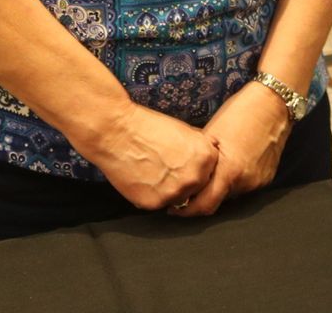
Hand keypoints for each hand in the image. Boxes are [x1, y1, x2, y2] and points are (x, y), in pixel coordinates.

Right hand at [81, 102, 219, 210]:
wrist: (117, 132)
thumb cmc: (149, 126)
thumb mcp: (185, 130)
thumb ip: (201, 146)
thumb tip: (214, 151)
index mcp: (206, 158)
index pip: (212, 172)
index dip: (198, 168)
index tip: (184, 162)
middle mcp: (194, 178)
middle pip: (197, 188)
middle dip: (186, 181)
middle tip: (167, 168)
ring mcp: (174, 193)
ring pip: (178, 199)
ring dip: (170, 190)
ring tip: (153, 172)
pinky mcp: (153, 203)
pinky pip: (158, 203)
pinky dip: (152, 194)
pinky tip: (142, 178)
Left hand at [168, 78, 290, 215]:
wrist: (274, 102)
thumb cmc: (240, 112)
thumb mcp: (211, 133)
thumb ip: (199, 161)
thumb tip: (185, 177)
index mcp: (229, 171)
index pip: (204, 206)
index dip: (187, 211)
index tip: (174, 208)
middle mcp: (245, 182)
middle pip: (218, 200)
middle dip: (203, 197)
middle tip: (192, 186)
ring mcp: (258, 181)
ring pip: (232, 193)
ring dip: (221, 187)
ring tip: (214, 169)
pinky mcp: (267, 177)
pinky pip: (245, 185)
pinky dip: (235, 180)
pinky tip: (233, 162)